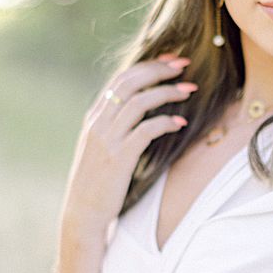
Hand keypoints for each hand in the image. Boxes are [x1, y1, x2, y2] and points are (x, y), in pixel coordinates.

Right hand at [59, 54, 195, 237]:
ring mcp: (108, 139)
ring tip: (189, 90)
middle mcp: (99, 123)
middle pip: (130, 82)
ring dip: (168, 92)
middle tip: (184, 64)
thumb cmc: (96, 182)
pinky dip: (165, 122)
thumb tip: (138, 110)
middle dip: (159, 69)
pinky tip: (180, 122)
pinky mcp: (120, 157)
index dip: (147, 65)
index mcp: (94, 117)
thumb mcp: (100, 147)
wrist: (83, 213)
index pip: (121, 79)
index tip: (170, 60)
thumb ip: (114, 126)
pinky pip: (146, 130)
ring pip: (140, 101)